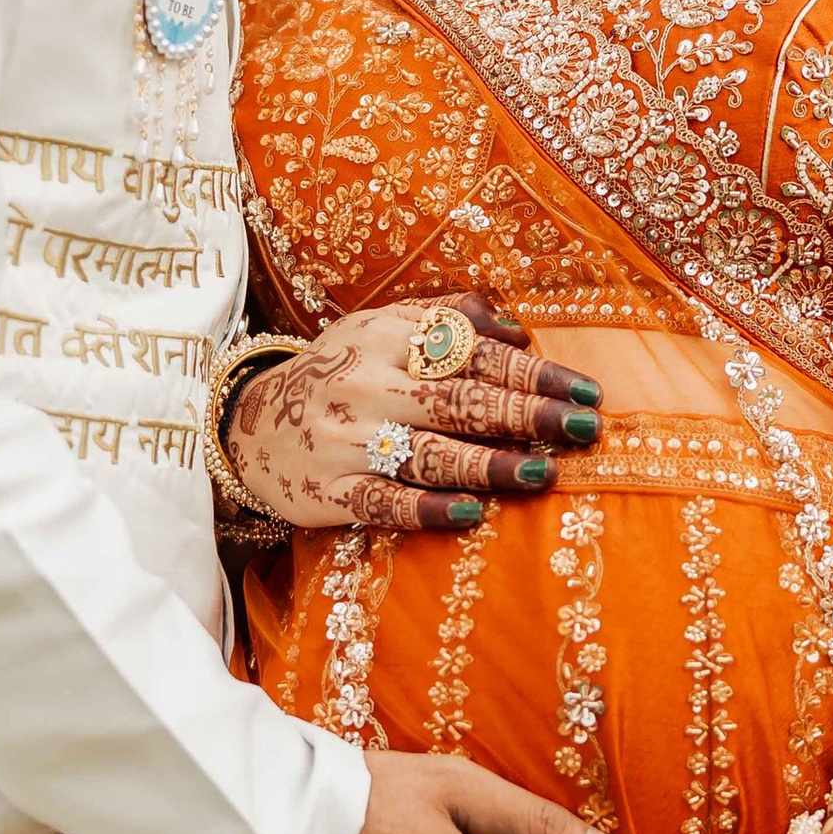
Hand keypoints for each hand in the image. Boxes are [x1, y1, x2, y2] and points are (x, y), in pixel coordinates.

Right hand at [229, 293, 600, 535]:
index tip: (585, 390)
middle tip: (582, 428)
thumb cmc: (338, 372)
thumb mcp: (381, 328)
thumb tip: (518, 331)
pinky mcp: (329, 492)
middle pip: (457, 400)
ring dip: (488, 464)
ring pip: (426, 454)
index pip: (471, 351)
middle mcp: (366, 386)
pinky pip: (385, 503)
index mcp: (385, 338)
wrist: (247, 424)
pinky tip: (474, 513)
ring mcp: (345, 441)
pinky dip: (430, 509)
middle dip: (526, 414)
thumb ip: (447, 320)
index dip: (533, 371)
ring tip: (541, 473)